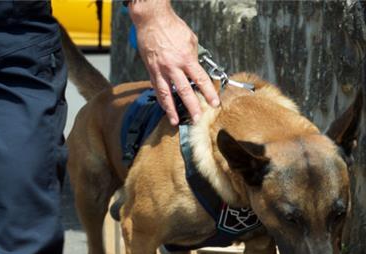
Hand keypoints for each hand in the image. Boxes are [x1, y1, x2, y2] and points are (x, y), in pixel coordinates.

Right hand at [130, 1, 219, 124]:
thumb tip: (197, 68)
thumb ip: (194, 56)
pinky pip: (156, 88)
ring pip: (166, 94)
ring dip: (171, 110)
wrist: (152, 20)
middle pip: (184, 91)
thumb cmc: (172, 27)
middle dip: (192, 106)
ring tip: (175, 122)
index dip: (208, 92)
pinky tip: (164, 107)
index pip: (200, 79)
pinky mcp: (151, 69)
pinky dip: (161, 99)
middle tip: (197, 118)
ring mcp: (161, 69)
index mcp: (186, 58)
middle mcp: (173, 66)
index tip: (214, 103)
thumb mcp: (190, 40)